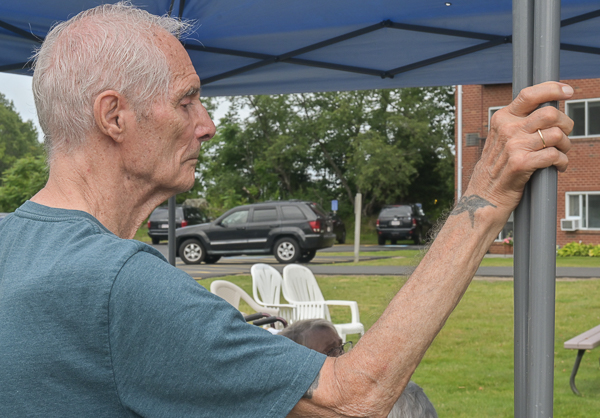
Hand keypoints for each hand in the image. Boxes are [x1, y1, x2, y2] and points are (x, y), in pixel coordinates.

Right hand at [467, 81, 573, 212]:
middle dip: (565, 124)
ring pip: (556, 134)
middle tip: (564, 135)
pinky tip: (558, 166)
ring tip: (560, 153)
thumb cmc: (498, 167)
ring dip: (565, 145)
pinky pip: (555, 155)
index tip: (568, 91)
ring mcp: (514, 146)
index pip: (529, 94)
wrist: (483, 196)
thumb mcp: (501, 139)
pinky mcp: (521, 164)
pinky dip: (562, 162)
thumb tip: (550, 110)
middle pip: (550, 113)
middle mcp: (507, 129)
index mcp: (502, 119)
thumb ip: (519, 123)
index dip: (552, 89)